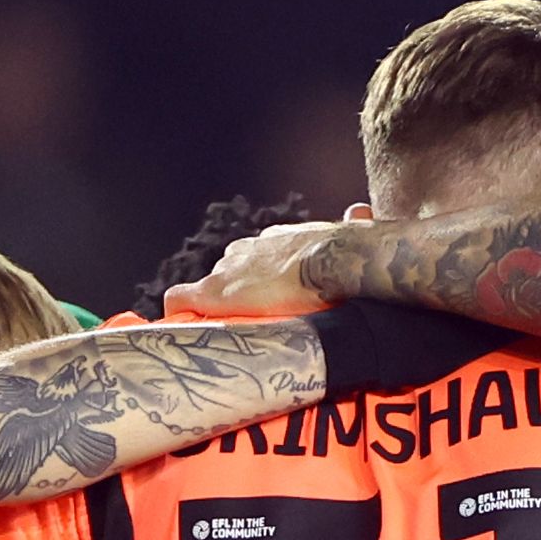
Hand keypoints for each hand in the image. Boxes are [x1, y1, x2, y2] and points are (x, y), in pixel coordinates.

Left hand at [163, 218, 352, 316]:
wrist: (331, 259)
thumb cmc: (346, 252)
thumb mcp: (348, 232)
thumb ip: (353, 223)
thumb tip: (363, 209)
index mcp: (278, 240)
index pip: (259, 256)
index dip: (261, 279)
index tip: (268, 297)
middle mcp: (248, 250)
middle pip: (231, 270)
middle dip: (236, 293)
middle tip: (250, 321)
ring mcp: (230, 271)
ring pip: (210, 285)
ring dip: (213, 306)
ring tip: (221, 330)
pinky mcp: (215, 291)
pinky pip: (181, 297)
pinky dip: (177, 310)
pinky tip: (177, 324)